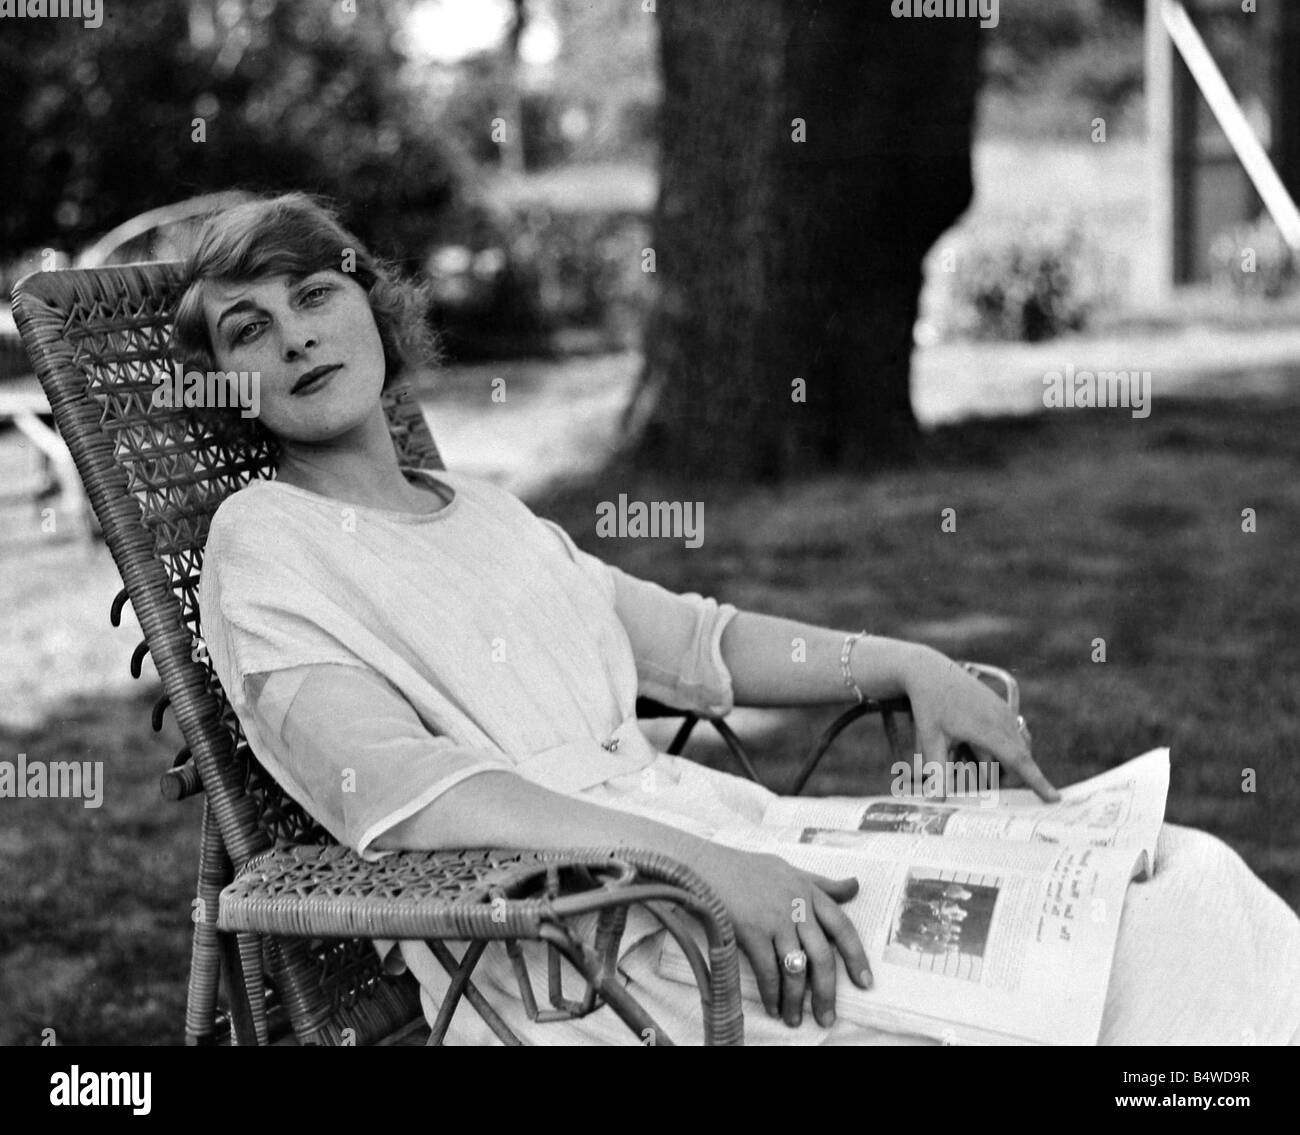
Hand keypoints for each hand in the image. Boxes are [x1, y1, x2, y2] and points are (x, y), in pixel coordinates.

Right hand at [690, 841, 871, 1027]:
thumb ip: (822, 883)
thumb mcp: (789, 870)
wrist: (706, 866)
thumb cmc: (747, 869)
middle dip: (827, 992)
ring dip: (796, 1000)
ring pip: (796, 969)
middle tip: (827, 1018)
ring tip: (793, 1019)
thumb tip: (855, 885)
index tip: (866, 982)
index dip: (857, 956)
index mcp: (809, 891)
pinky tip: (772, 1006)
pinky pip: (768, 970)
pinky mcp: (752, 930)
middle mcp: (797, 905)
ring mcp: (775, 918)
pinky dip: (771, 993)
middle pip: (823, 956)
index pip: (843, 926)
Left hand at [899, 645, 1058, 800]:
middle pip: (1019, 758)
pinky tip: (985, 752)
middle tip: (996, 791)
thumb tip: (937, 801)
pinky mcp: (1000, 706)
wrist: (930, 670)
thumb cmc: (929, 704)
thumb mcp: (931, 738)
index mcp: (989, 729)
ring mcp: (1003, 711)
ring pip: (1016, 746)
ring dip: (1007, 762)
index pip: (1019, 761)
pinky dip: (1005, 748)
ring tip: (986, 772)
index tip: (1054, 798)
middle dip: (1011, 777)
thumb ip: (938, 771)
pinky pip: (1011, 733)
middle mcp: (1002, 719)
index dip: (1038, 781)